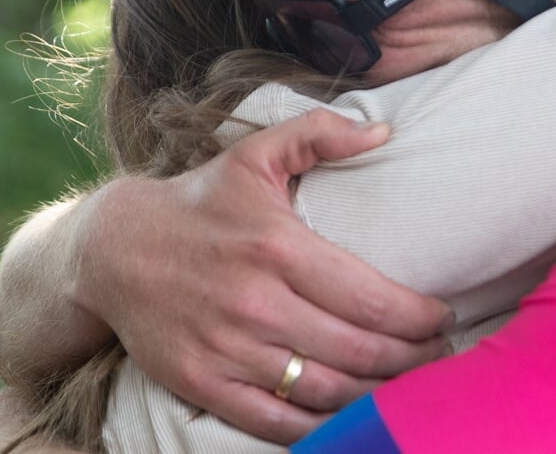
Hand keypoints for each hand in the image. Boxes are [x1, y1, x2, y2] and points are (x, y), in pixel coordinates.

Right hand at [74, 109, 453, 442]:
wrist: (112, 250)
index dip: (420, 317)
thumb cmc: (199, 201)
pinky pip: (276, 422)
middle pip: (359, 350)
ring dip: (378, 397)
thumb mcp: (254, 155)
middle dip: (413, 360)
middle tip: (438, 358)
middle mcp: (255, 302)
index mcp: (278, 246)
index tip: (443, 319)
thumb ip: (319, 133)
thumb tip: (383, 132)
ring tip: (408, 390)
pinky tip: (352, 419)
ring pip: (326, 391)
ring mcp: (228, 348)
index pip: (372, 298)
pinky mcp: (204, 383)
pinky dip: (322, 429)